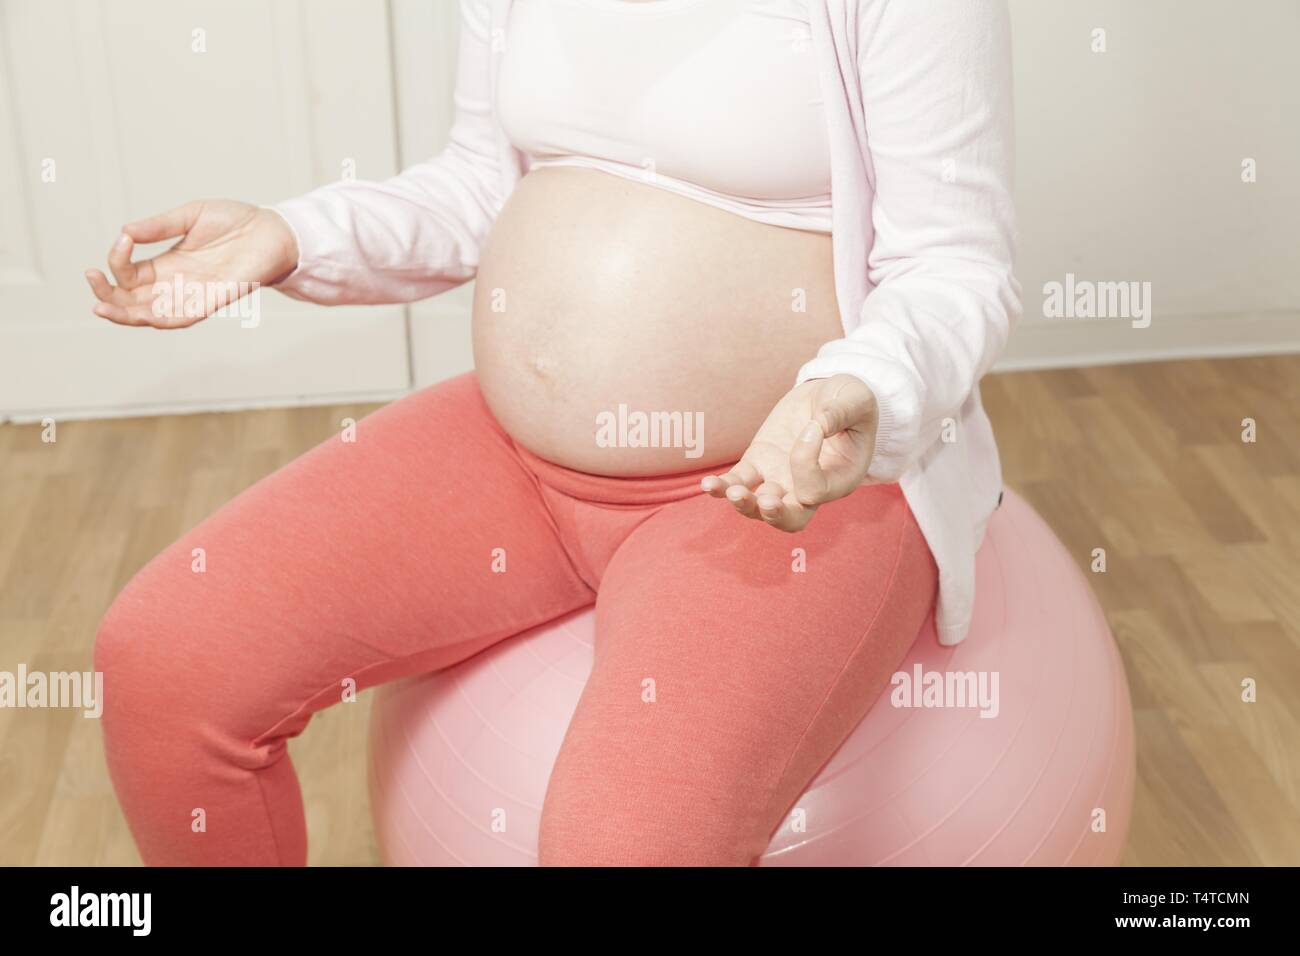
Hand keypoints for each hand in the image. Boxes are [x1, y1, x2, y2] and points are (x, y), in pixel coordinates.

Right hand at [85, 200, 298, 327]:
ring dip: (126, 314)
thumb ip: (158, 226)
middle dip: (107, 295)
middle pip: (133, 300)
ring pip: (153, 315)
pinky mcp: (215, 300)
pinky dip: (162, 319)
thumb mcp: (188, 217)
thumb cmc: (235, 222)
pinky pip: (185, 318)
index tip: (121, 239)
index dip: (116, 261)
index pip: (129, 274)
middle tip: (91, 280)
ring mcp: (195, 294)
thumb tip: (124, 231)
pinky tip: (143, 314)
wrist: (273, 230)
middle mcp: (177, 283)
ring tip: (101, 306)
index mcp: (167, 264)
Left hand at [701, 374, 877, 531]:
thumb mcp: (855, 400)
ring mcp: (780, 479)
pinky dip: (722, 487)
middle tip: (767, 502)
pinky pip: (737, 483)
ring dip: (743, 504)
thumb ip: (840, 413)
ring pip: (758, 507)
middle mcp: (808, 489)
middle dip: (775, 515)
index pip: (815, 489)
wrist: (828, 395)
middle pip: (790, 519)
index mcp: (839, 480)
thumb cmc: (851, 401)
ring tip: (731, 491)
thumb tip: (818, 424)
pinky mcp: (758, 464)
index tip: (812, 427)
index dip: (808, 462)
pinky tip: (708, 484)